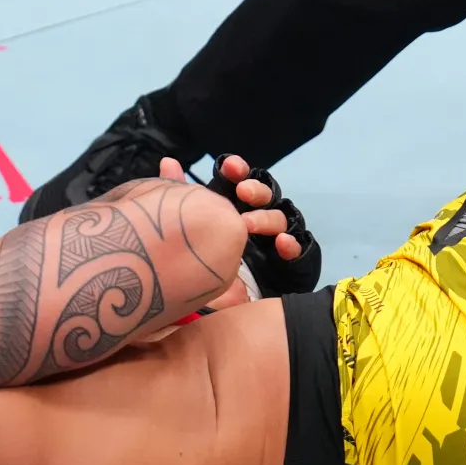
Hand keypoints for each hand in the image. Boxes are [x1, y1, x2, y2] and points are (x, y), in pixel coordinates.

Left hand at [172, 153, 301, 262]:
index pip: (241, 180)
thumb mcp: (193, 225)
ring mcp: (276, 236)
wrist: (226, 302)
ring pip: (280, 218)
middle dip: (255, 190)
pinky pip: (297, 248)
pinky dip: (291, 244)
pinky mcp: (290, 259)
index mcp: (237, 205)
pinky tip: (281, 243)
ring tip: (248, 224)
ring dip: (266, 218)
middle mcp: (259, 216)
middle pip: (265, 194)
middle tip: (242, 192)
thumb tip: (168, 162)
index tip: (229, 167)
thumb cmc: (210, 261)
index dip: (237, 171)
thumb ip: (182, 194)